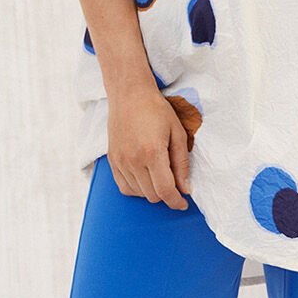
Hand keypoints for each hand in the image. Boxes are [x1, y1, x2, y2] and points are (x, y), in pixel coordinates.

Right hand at [107, 83, 191, 210]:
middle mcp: (133, 160)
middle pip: (153, 195)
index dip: (177, 201)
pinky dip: (137, 188)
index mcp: (152, 153)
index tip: (183, 203)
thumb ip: (181, 163)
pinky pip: (124, 187)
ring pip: (139, 194)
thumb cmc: (156, 109)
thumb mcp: (177, 132)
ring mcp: (120, 161)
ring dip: (152, 191)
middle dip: (167, 194)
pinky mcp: (112, 161)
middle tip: (174, 181)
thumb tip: (185, 188)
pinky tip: (145, 177)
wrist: (129, 95)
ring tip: (159, 174)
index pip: (165, 191)